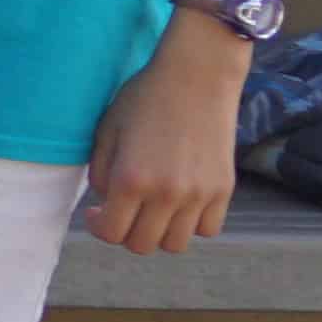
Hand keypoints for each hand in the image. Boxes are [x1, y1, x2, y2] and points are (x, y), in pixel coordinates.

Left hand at [85, 26, 248, 253]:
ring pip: (176, 243)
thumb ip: (100, 174)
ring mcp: (199, 195)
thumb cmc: (144, 98)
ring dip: (159, 232)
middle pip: (143, 245)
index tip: (96, 213)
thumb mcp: (107, 131)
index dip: (99, 227)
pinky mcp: (225, 190)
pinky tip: (180, 203)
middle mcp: (167, 194)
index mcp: (131, 180)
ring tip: (152, 208)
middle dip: (126, 232)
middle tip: (123, 211)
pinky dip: (192, 224)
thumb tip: (106, 204)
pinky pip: (208, 229)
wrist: (196, 76)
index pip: (111, 233)